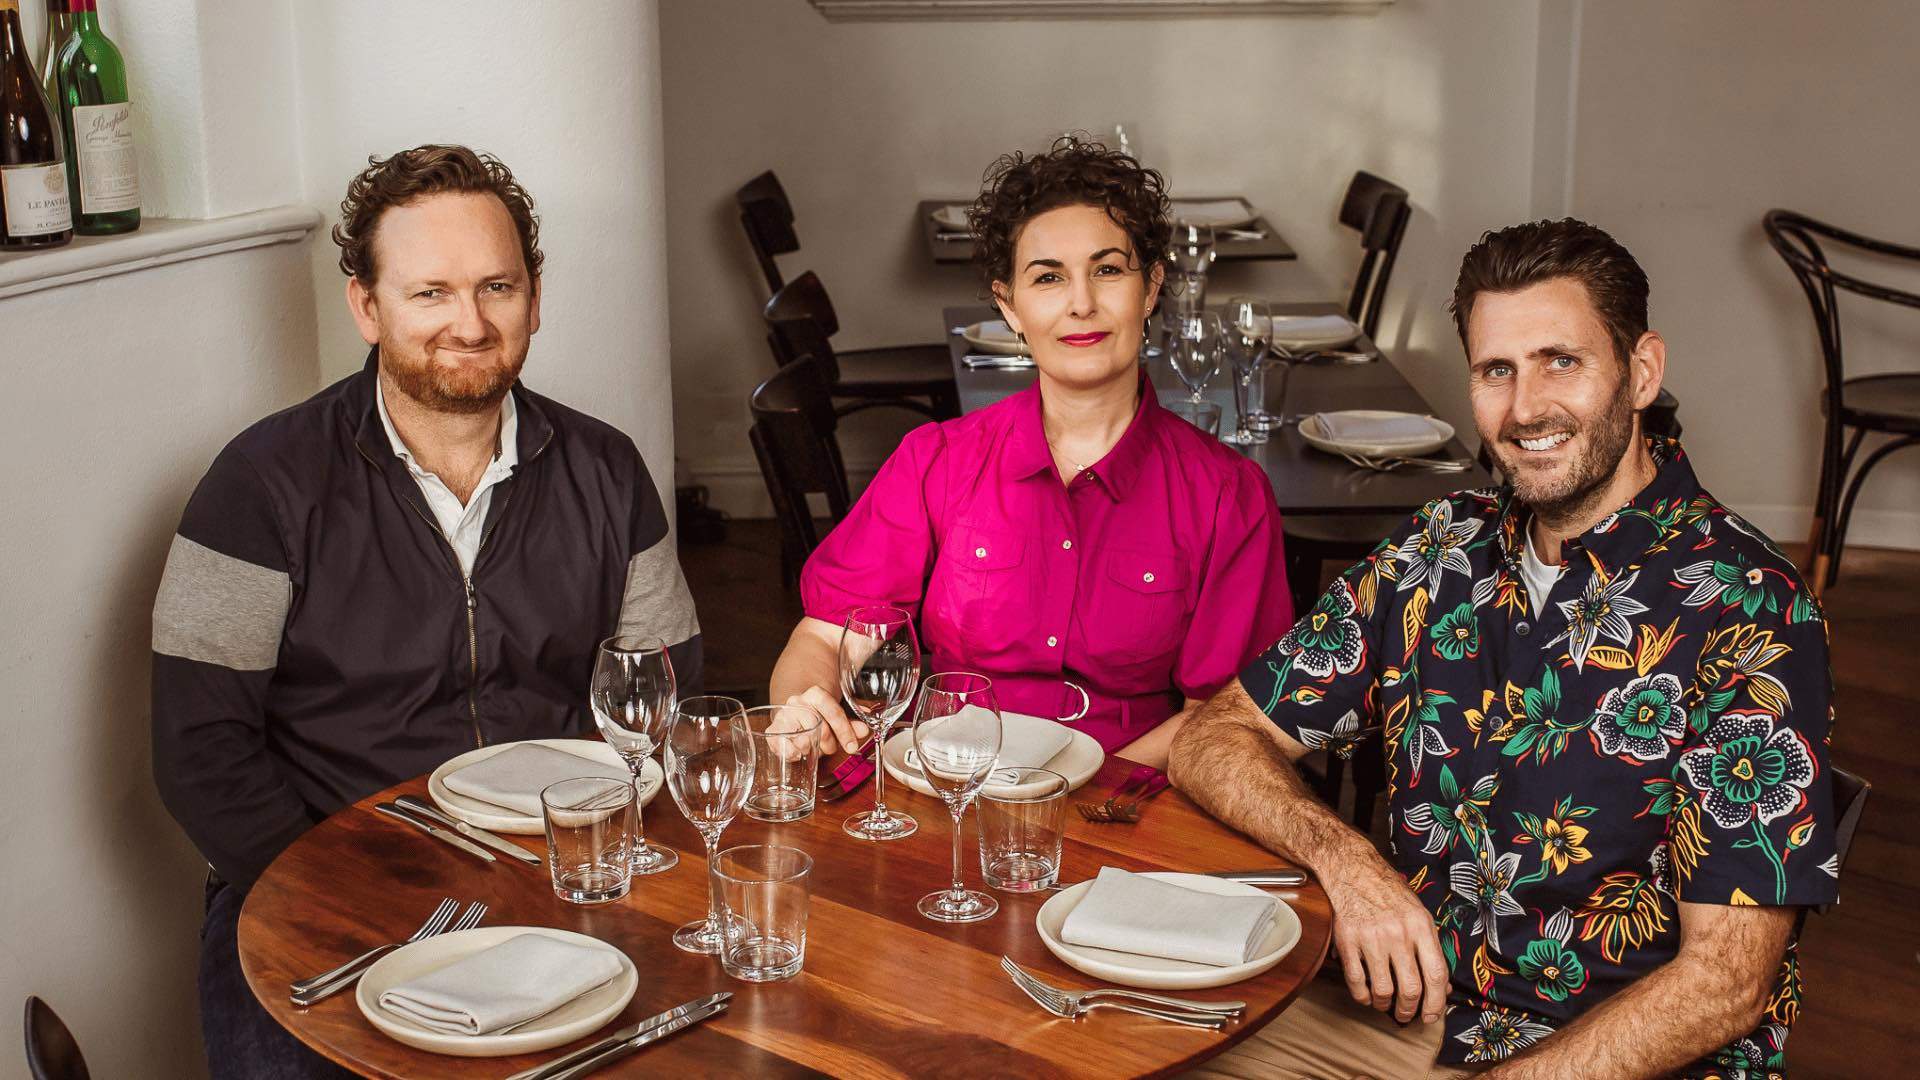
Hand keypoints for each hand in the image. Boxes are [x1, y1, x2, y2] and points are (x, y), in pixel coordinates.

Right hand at [785, 684, 867, 755]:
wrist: (794, 712)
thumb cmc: (818, 715)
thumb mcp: (836, 717)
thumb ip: (851, 723)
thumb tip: (863, 730)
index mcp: (815, 694)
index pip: (833, 711)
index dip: (844, 730)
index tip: (852, 746)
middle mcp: (797, 702)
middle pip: (819, 727)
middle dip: (830, 744)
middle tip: (831, 748)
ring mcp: (783, 716)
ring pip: (802, 740)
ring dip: (812, 750)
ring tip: (814, 748)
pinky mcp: (772, 730)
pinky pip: (783, 747)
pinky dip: (793, 754)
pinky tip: (799, 754)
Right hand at [1321, 852, 1448, 1024]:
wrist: (1352, 870)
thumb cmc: (1388, 893)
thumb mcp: (1419, 915)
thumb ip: (1431, 949)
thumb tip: (1441, 987)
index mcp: (1420, 926)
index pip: (1436, 975)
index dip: (1436, 1003)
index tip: (1431, 1015)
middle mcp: (1398, 933)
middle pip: (1411, 988)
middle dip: (1409, 1010)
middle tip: (1405, 1015)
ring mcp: (1371, 938)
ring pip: (1383, 989)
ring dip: (1385, 1005)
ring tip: (1385, 1004)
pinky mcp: (1347, 940)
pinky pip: (1356, 981)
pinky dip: (1362, 996)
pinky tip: (1366, 996)